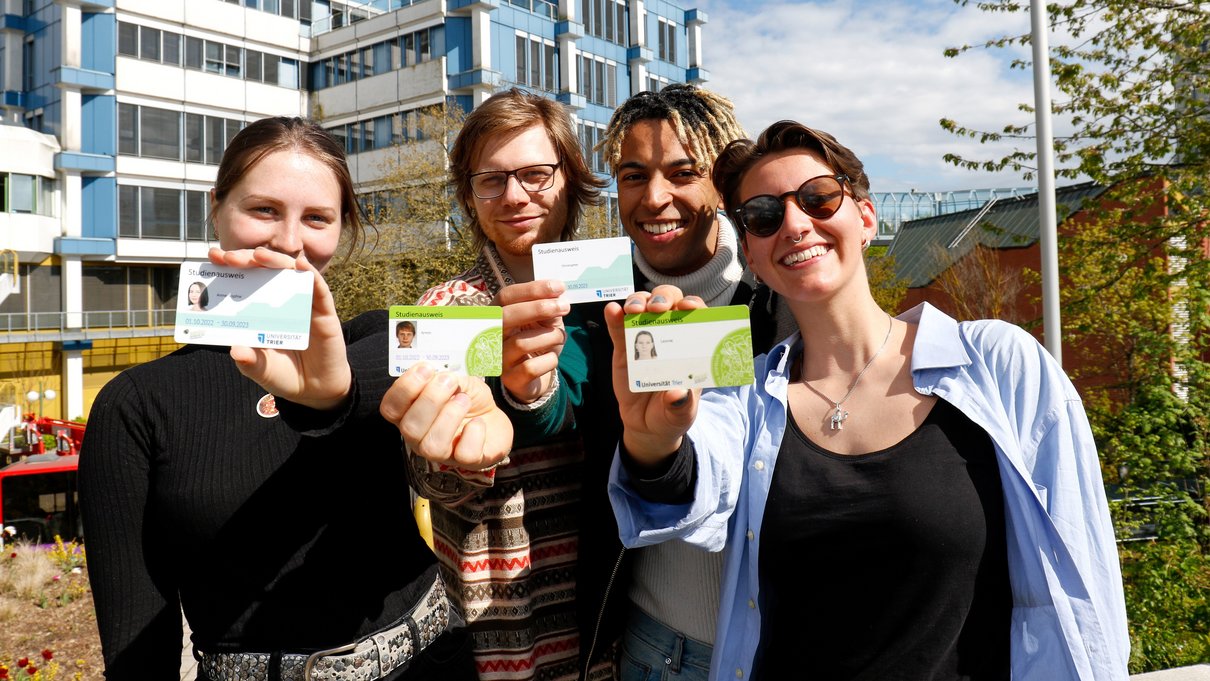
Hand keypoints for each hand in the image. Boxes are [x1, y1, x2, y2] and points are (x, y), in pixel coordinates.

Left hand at [208, 246, 351, 410]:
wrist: (315, 391)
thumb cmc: (285, 375)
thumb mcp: (261, 370)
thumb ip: (249, 362)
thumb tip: (236, 351)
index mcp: (260, 310)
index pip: (244, 281)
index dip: (231, 267)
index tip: (213, 257)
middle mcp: (281, 301)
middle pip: (265, 271)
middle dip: (247, 259)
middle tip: (230, 258)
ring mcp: (303, 304)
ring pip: (290, 272)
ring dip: (275, 260)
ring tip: (260, 255)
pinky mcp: (324, 312)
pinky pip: (319, 289)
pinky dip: (310, 274)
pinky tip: (300, 265)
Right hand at [380, 362, 512, 469]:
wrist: (493, 418)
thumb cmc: (467, 398)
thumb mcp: (457, 379)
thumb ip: (444, 377)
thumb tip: (438, 375)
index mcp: (409, 414)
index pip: (390, 408)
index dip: (404, 388)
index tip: (426, 369)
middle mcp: (419, 437)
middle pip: (409, 428)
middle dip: (430, 400)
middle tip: (449, 381)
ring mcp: (442, 453)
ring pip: (432, 446)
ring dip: (449, 417)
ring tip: (464, 399)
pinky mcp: (468, 462)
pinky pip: (464, 454)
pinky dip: (474, 434)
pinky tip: (478, 422)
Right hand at [494, 280, 569, 403]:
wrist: (533, 376)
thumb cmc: (536, 341)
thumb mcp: (543, 321)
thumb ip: (547, 307)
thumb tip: (556, 293)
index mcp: (496, 314)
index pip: (506, 296)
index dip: (532, 289)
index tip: (559, 287)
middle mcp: (490, 335)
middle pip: (505, 316)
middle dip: (538, 308)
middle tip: (564, 306)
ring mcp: (497, 358)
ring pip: (520, 343)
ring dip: (549, 336)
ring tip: (560, 336)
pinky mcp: (509, 379)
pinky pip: (530, 367)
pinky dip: (549, 360)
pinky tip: (552, 357)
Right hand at [605, 286, 706, 468]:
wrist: (646, 426)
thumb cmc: (672, 414)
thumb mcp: (681, 414)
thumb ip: (681, 405)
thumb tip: (678, 394)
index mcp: (691, 346)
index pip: (697, 316)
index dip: (694, 306)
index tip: (688, 308)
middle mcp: (670, 335)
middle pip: (670, 302)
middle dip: (664, 298)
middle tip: (657, 309)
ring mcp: (645, 338)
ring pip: (643, 307)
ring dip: (639, 301)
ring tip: (634, 310)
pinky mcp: (623, 347)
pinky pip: (618, 327)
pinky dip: (615, 316)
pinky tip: (612, 311)